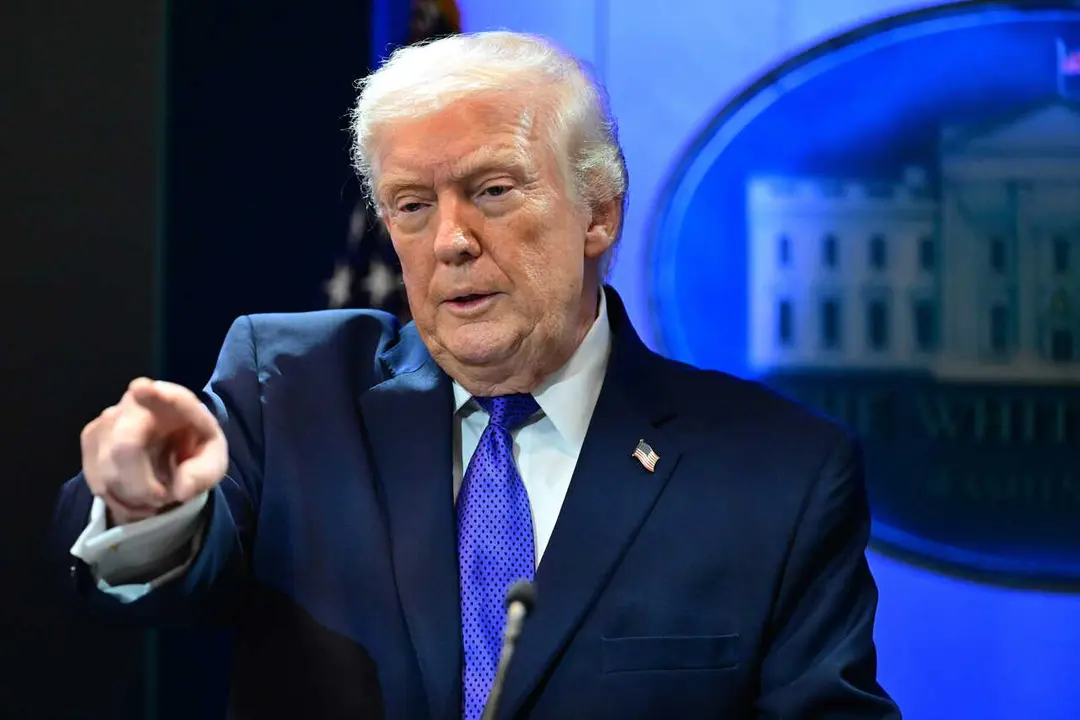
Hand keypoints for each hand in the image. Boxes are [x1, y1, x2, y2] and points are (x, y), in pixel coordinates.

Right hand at [81, 378, 227, 524]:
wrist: (171, 452)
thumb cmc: (194, 451)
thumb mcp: (212, 464)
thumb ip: (202, 474)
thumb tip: (181, 490)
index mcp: (175, 403)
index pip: (163, 395)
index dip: (152, 394)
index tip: (141, 388)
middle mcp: (137, 403)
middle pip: (124, 445)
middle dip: (141, 485)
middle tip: (161, 498)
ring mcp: (109, 418)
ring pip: (107, 471)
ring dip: (131, 495)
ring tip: (152, 495)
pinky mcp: (91, 438)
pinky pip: (96, 480)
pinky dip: (117, 498)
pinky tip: (135, 495)